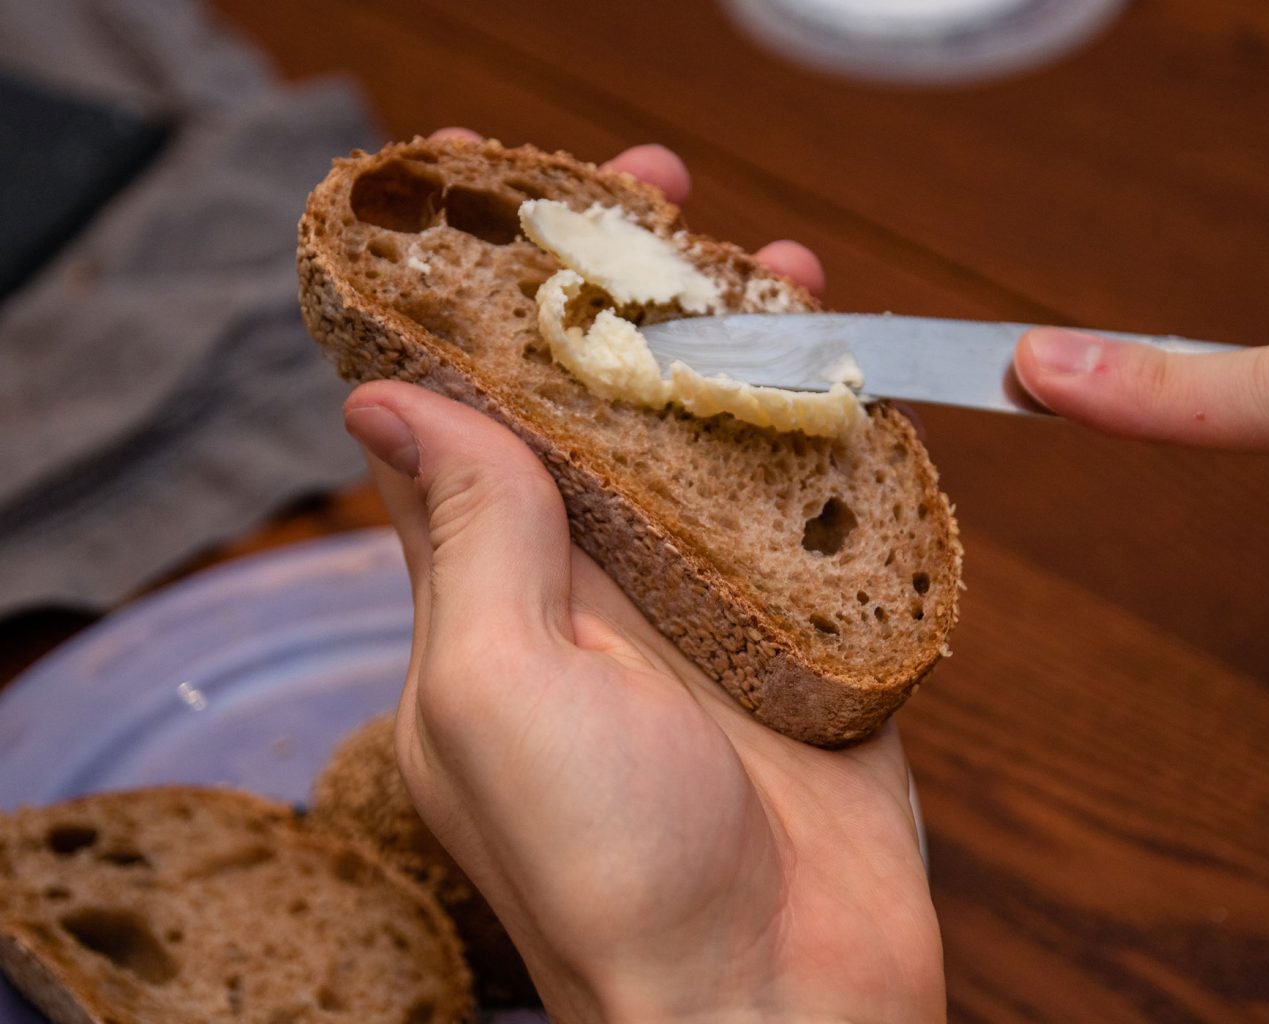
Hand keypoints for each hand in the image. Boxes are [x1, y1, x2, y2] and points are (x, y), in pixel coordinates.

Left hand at [347, 137, 943, 1021]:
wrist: (777, 996)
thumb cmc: (613, 874)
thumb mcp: (499, 690)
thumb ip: (466, 540)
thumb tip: (383, 399)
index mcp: (494, 598)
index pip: (472, 421)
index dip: (491, 312)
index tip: (533, 220)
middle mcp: (593, 595)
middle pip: (606, 412)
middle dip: (634, 302)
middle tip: (671, 207)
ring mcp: (703, 614)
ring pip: (715, 446)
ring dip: (740, 349)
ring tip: (782, 267)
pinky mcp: (804, 641)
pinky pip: (812, 516)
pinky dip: (830, 438)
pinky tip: (857, 376)